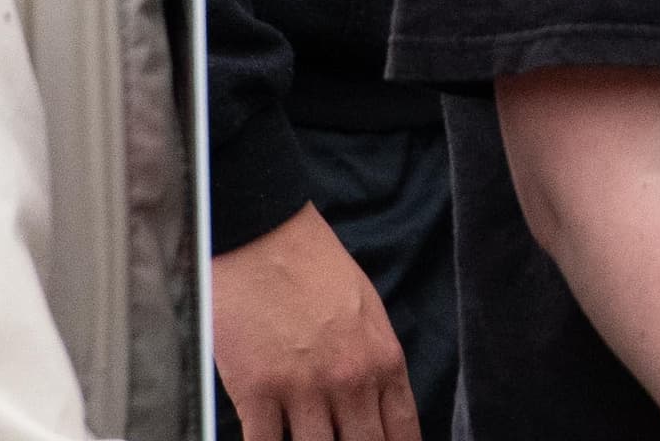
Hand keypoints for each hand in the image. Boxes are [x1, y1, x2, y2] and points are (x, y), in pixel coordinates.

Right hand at [212, 201, 421, 440]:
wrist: (262, 238)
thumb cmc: (313, 267)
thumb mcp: (367, 310)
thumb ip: (375, 363)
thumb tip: (375, 406)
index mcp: (383, 360)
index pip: (402, 431)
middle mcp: (350, 380)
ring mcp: (303, 390)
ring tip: (307, 438)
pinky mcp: (257, 393)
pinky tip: (270, 439)